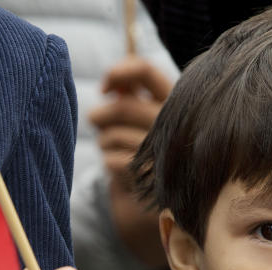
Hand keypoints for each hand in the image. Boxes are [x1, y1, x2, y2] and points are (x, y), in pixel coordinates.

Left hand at [89, 57, 172, 268]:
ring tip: (110, 148)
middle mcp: (176, 124)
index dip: (119, 72)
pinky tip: (117, 166)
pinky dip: (107, 162)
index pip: (146, 70)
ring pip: (113, 135)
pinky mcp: (152, 178)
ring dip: (103, 142)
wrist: (163, 198)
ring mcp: (165, 152)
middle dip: (100, 114)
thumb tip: (112, 85)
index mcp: (177, 101)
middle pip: (123, 107)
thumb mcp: (144, 117)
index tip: (105, 87)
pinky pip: (111, 161)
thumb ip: (130, 95)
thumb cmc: (149, 147)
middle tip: (93, 120)